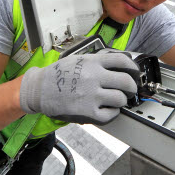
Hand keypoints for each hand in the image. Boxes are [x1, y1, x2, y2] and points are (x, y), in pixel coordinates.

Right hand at [19, 53, 137, 124]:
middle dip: (132, 87)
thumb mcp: (78, 59)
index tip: (135, 73)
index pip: (122, 61)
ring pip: (120, 99)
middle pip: (126, 81)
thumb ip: (97, 60)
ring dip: (121, 100)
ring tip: (116, 100)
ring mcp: (91, 95)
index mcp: (92, 62)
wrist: (39, 89)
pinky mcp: (87, 112)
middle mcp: (94, 77)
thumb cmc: (57, 74)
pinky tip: (107, 109)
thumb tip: (118, 63)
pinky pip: (110, 115)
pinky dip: (112, 113)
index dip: (133, 68)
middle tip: (130, 90)